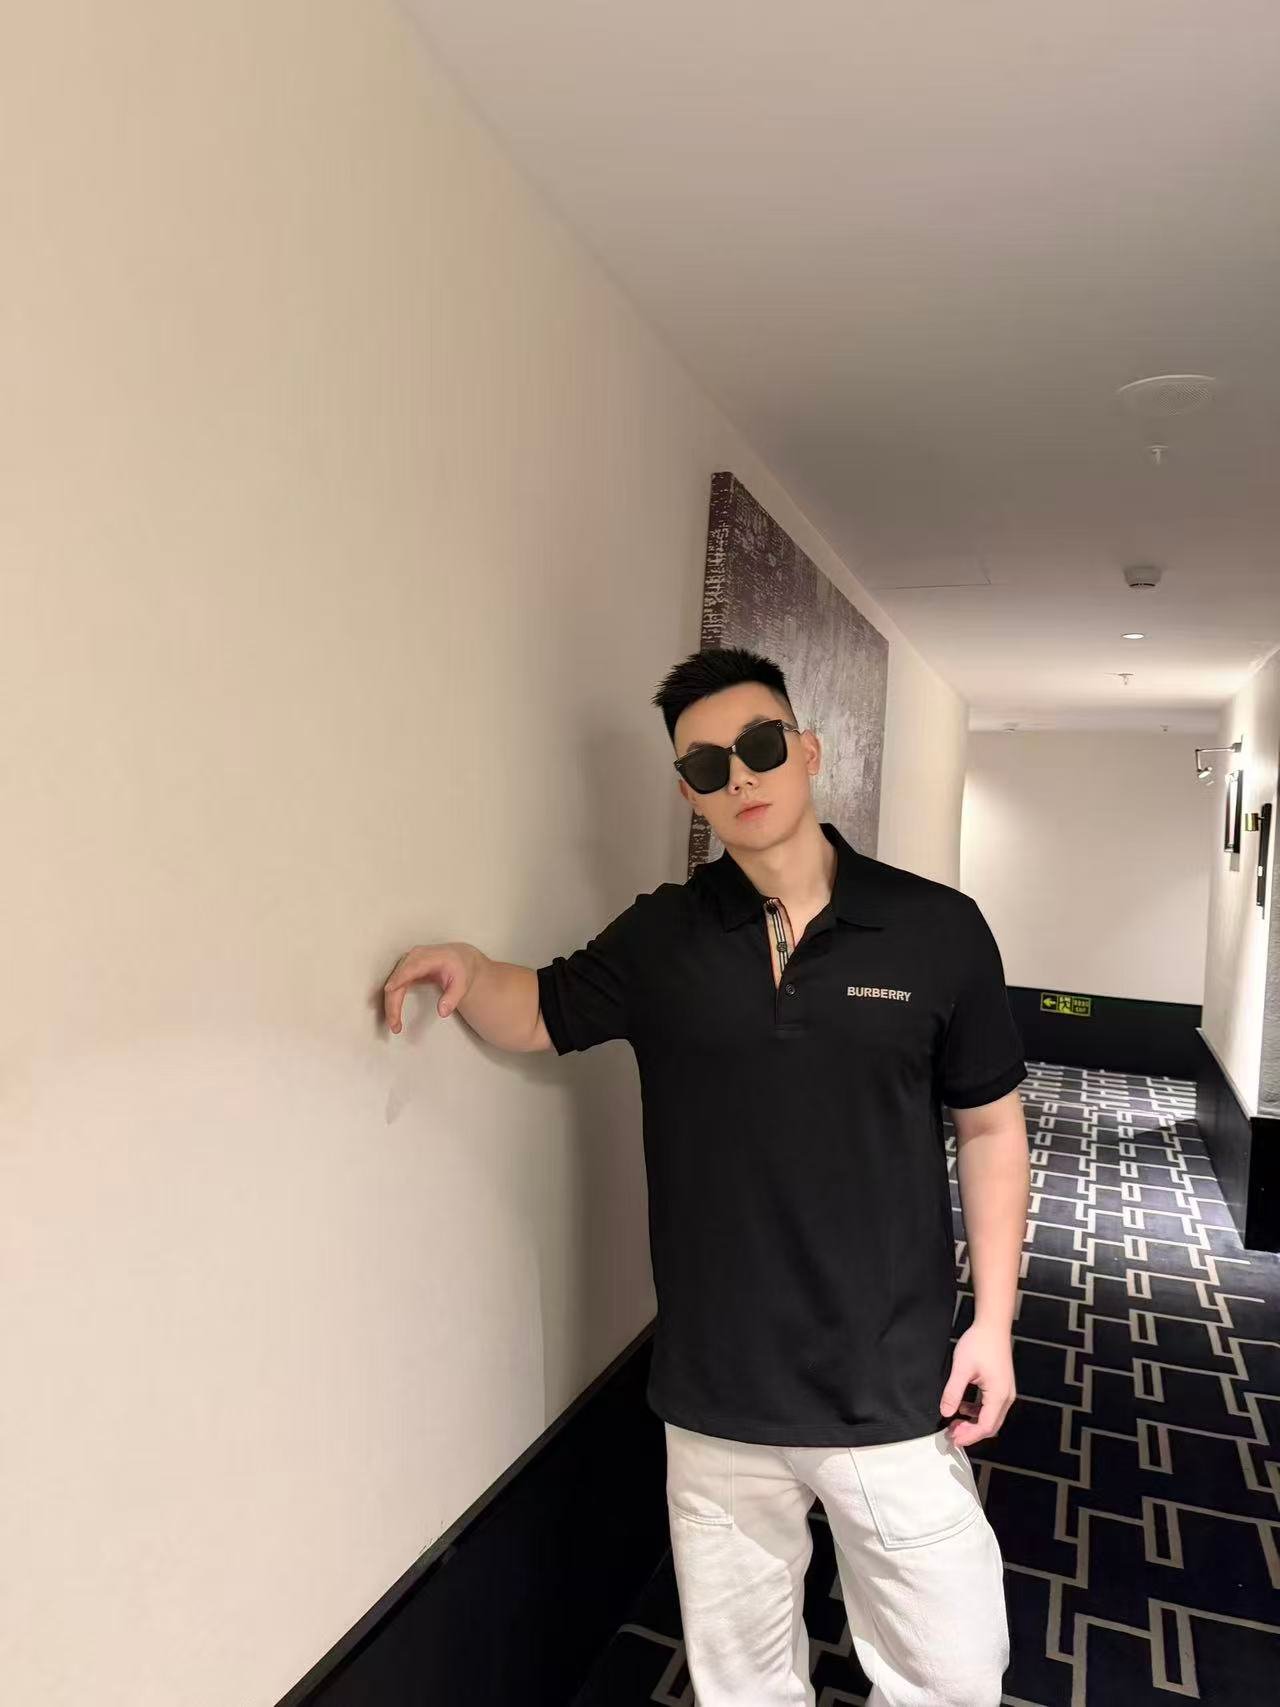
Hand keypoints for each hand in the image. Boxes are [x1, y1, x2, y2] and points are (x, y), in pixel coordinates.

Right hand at [383, 942, 475, 1033]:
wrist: (458, 958)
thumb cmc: (459, 969)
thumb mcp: (462, 984)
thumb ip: (453, 998)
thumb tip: (442, 1012)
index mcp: (429, 957)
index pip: (411, 968)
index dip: (399, 979)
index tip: (390, 990)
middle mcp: (414, 957)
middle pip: (397, 980)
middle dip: (392, 1003)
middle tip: (395, 1025)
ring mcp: (407, 962)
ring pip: (392, 984)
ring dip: (390, 1004)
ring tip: (394, 1024)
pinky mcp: (403, 969)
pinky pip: (393, 985)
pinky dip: (392, 1001)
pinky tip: (393, 1014)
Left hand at [940, 1320, 1014, 1448]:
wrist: (992, 1326)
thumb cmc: (979, 1343)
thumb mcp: (961, 1368)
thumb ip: (953, 1392)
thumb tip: (946, 1413)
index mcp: (999, 1395)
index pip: (985, 1426)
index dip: (969, 1436)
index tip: (954, 1439)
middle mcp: (1006, 1396)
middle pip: (991, 1425)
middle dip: (971, 1433)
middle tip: (952, 1434)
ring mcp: (1006, 1391)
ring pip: (991, 1417)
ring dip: (973, 1423)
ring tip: (955, 1422)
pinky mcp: (1001, 1386)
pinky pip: (990, 1407)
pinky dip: (977, 1412)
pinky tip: (963, 1406)